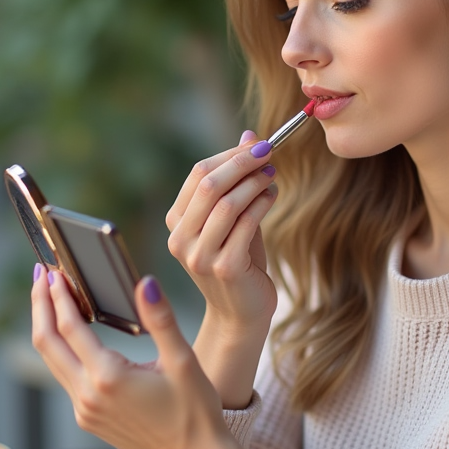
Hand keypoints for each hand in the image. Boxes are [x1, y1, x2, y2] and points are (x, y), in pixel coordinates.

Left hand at [31, 264, 268, 448]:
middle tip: (41, 274)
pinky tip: (71, 334)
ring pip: (52, 362)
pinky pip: (65, 377)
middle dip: (41, 305)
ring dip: (48, 327)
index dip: (58, 296)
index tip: (54, 271)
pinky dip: (62, 350)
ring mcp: (85, 411)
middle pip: (47, 343)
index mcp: (108, 378)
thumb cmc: (195, 411)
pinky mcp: (88, 419)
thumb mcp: (182, 361)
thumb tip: (145, 283)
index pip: (70, 327)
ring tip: (50, 298)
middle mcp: (88, 397)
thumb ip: (160, 319)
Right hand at [165, 131, 278, 334]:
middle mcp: (181, 238)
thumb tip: (251, 135)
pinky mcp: (224, 268)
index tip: (257, 144)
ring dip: (254, 183)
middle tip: (269, 151)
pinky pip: (245, 224)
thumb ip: (238, 180)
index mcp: (177, 221)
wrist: (242, 313)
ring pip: (227, 203)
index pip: (198, 174)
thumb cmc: (240, 260)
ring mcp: (199, 256)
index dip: (230, 155)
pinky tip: (272, 196)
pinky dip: (262, 204)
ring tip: (272, 175)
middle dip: (242, 162)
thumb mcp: (235, 217)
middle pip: (209, 184)